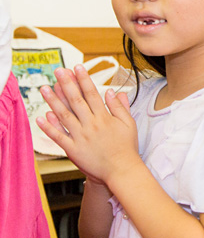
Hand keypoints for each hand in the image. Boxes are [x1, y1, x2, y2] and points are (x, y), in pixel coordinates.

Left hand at [36, 65, 139, 184]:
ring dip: (53, 101)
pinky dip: (49, 127)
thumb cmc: (127, 148)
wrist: (122, 170)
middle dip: (66, 84)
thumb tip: (112, 92)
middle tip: (58, 71)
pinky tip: (41, 117)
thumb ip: (120, 107)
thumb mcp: (129, 124)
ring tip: (45, 88)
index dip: (84, 80)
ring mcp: (80, 137)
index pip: (92, 94)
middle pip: (76, 101)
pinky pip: (59, 137)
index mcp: (104, 118)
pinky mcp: (73, 149)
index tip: (77, 68)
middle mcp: (91, 125)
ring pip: (64, 116)